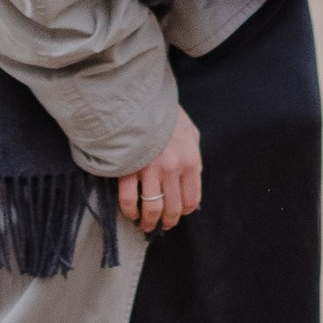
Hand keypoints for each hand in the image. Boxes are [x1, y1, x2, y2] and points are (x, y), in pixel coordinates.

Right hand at [115, 108, 201, 232]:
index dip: (183, 213)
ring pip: (152, 209)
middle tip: (161, 225)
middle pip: (172, 209)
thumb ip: (194, 156)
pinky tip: (131, 213)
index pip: (191, 200)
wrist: (140, 97)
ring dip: (149, 222)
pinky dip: (130, 211)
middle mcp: (173, 168)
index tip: (177, 214)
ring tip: (146, 225)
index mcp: (190, 160)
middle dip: (167, 222)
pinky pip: (129, 199)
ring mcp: (150, 169)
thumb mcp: (190, 132)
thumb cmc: (166, 115)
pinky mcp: (129, 167)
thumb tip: (193, 178)